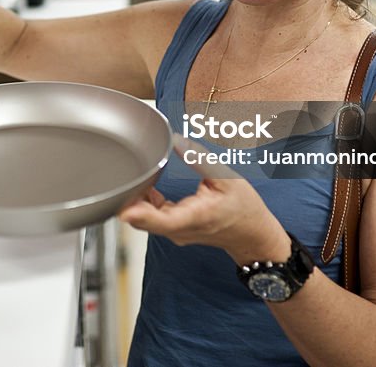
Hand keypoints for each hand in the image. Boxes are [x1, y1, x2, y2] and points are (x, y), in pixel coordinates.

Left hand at [118, 137, 290, 264]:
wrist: (252, 235)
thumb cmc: (244, 208)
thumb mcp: (228, 178)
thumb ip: (200, 159)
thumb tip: (178, 140)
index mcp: (195, 217)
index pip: (162, 221)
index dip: (140, 215)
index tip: (124, 208)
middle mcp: (181, 229)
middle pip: (144, 219)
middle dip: (129, 200)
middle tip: (123, 176)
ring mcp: (175, 232)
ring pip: (144, 219)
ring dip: (136, 199)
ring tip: (134, 175)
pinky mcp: (173, 229)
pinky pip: (151, 217)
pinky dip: (145, 202)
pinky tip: (146, 185)